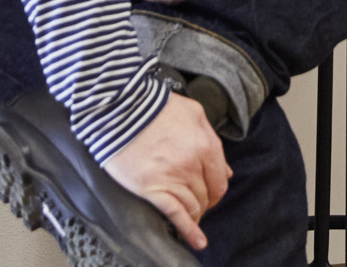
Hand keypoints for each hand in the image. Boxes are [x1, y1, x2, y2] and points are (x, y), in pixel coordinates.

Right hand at [102, 92, 230, 249]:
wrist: (121, 109)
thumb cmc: (156, 107)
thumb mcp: (195, 114)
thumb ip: (212, 140)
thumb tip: (225, 169)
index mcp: (206, 146)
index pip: (220, 180)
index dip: (216, 190)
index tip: (211, 194)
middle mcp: (193, 165)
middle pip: (207, 195)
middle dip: (205, 202)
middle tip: (199, 204)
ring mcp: (173, 178)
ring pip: (193, 206)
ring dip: (196, 214)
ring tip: (192, 218)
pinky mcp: (152, 189)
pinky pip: (175, 214)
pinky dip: (188, 230)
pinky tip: (196, 240)